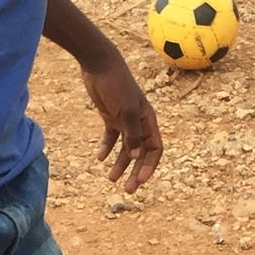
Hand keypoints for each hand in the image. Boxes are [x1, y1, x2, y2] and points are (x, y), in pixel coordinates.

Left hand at [82, 48, 163, 190]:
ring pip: (125, 148)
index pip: (155, 149)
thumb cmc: (116, 86)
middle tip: (128, 190)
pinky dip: (106, 149)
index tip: (140, 181)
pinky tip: (98, 159)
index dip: (150, 166)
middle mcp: (139, 122)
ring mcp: (125, 120)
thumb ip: (131, 135)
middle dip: (135, 172)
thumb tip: (136, 157)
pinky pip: (111, 138)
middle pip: (141, 153)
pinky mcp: (110, 116)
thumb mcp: (125, 111)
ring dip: (120, 164)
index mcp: (148, 121)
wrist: (100, 64)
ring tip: (110, 179)